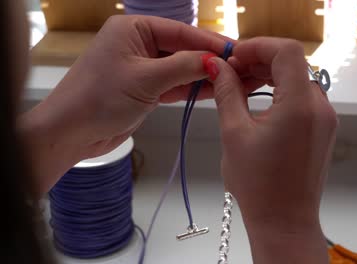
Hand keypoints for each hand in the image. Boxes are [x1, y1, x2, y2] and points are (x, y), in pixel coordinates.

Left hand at [21, 15, 228, 192]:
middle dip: (209, 60)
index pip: (181, 31)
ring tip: (233, 81)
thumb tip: (217, 60)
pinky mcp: (144, 89)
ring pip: (180, 68)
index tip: (237, 51)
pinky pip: (173, 85)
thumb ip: (184, 66)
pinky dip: (191, 89)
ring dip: (203, 76)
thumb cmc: (100, 99)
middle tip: (240, 68)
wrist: (70, 133)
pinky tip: (214, 91)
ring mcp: (141, 67)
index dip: (210, 42)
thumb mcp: (146, 78)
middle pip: (183, 48)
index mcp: (133, 28)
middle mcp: (138, 43)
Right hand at [208, 37, 336, 263]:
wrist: (284, 221)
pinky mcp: (323, 129)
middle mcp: (320, 107)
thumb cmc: (258, 185)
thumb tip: (217, 66)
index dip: (258, 46)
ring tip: (241, 85)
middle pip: (294, 63)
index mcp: (300, 105)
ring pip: (299, 78)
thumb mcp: (234, 133)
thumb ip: (228, 92)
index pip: (287, 51)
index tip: (234, 57)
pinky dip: (281, 91)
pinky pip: (304, 97)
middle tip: (232, 71)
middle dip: (261, 60)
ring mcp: (326, 118)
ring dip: (270, 75)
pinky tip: (259, 101)